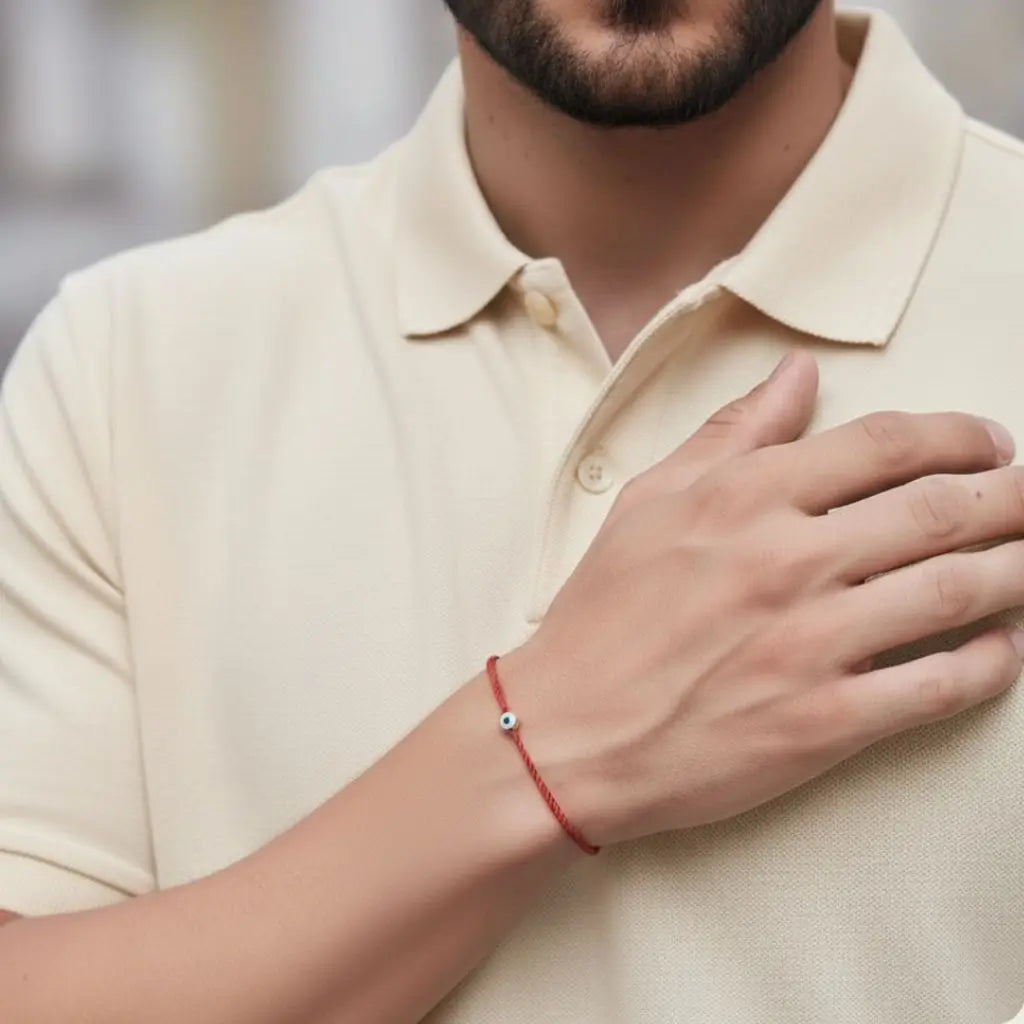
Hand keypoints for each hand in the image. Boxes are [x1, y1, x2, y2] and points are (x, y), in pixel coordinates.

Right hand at [499, 352, 1022, 846]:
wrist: (568, 731)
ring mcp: (813, 643)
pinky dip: (991, 662)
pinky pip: (941, 685)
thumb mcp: (649, 501)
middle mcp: (790, 561)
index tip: (989, 442)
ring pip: (960, 590)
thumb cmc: (601, 616)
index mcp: (746, 497)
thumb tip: (797, 374)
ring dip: (1020, 569)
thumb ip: (731, 433)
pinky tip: (1005, 647)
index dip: (959, 435)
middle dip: (1016, 494)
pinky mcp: (826, 722)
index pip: (887, 445)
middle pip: (944, 509)